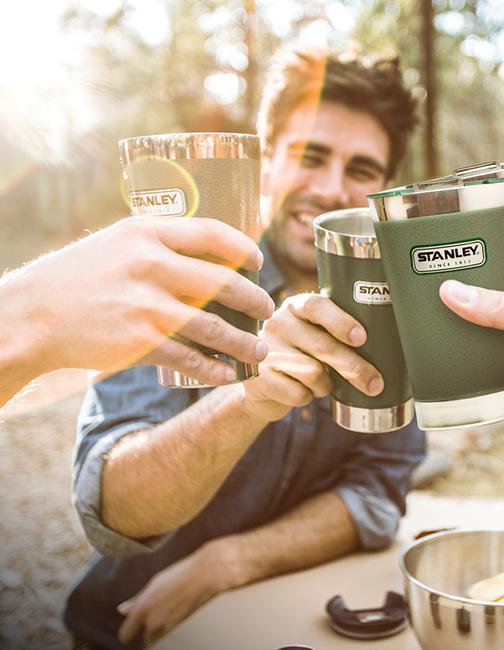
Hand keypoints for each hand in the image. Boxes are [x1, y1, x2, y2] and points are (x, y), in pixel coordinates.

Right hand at [1, 217, 274, 385]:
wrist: (32, 314)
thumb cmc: (79, 277)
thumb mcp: (118, 244)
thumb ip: (161, 245)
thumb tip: (210, 256)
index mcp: (147, 232)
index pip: (212, 233)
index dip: (244, 248)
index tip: (258, 263)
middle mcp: (151, 264)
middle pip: (224, 282)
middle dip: (255, 299)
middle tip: (267, 311)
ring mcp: (146, 304)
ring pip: (215, 326)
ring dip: (244, 342)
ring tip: (260, 351)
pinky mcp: (140, 342)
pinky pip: (191, 358)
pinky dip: (215, 369)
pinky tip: (228, 375)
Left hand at [117, 539, 243, 647]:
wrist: (208, 573)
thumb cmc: (182, 573)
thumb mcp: (155, 583)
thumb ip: (137, 599)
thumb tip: (122, 609)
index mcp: (142, 608)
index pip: (125, 636)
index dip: (129, 633)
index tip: (134, 629)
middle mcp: (153, 621)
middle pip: (143, 643)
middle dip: (146, 635)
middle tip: (155, 621)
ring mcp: (169, 627)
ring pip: (157, 642)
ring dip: (159, 635)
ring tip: (168, 618)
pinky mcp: (182, 630)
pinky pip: (171, 639)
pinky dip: (171, 634)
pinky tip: (177, 618)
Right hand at [241, 293, 383, 422]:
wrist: (263, 386)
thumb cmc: (302, 357)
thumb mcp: (315, 337)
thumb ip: (337, 336)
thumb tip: (381, 351)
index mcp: (296, 306)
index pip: (318, 306)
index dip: (341, 322)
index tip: (362, 338)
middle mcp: (278, 323)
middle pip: (323, 345)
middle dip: (354, 367)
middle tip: (374, 383)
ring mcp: (265, 350)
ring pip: (313, 372)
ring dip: (325, 386)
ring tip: (321, 384)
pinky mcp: (257, 378)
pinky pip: (297, 393)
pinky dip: (306, 398)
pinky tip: (301, 392)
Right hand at [439, 258, 503, 456]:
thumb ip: (501, 307)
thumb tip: (453, 292)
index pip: (503, 279)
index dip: (475, 275)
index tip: (440, 275)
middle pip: (492, 318)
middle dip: (465, 317)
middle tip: (429, 315)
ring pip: (492, 354)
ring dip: (470, 356)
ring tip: (437, 351)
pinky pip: (500, 391)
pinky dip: (483, 394)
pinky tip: (463, 393)